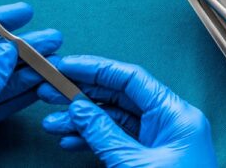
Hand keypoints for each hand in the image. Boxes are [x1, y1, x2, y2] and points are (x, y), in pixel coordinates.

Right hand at [38, 56, 216, 166]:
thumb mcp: (134, 165)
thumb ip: (104, 132)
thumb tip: (79, 107)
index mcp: (175, 115)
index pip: (130, 78)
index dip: (95, 69)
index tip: (66, 67)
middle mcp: (167, 121)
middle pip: (118, 96)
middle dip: (81, 94)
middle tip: (50, 91)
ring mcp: (157, 140)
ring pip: (112, 118)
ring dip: (80, 120)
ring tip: (52, 124)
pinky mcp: (148, 156)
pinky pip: (115, 138)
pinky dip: (91, 138)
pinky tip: (69, 140)